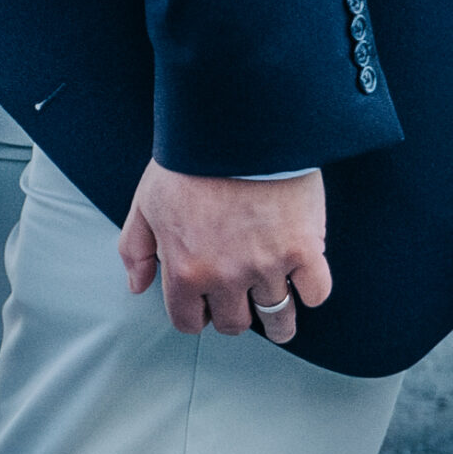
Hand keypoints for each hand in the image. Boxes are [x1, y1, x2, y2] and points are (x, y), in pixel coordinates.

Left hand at [119, 161, 331, 344]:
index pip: (189, 321)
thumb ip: (136, 249)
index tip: (204, 306)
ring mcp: (268, 266)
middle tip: (239, 298)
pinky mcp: (304, 250)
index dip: (195, 315)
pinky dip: (311, 290)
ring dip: (277, 319)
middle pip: (235, 324)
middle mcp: (227, 276)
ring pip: (280, 319)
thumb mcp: (145, 203)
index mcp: (185, 269)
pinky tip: (301, 277)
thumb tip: (138, 287)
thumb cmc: (188, 162)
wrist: (233, 129)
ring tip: (277, 308)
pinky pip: (316, 293)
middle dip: (234, 314)